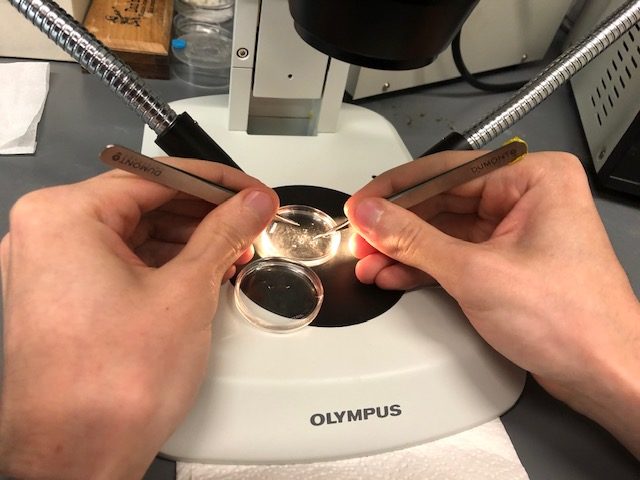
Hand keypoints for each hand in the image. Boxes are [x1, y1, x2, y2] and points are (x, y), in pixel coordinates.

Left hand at [0, 159, 278, 478]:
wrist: (78, 460)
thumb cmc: (109, 388)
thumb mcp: (185, 292)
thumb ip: (223, 233)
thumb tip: (250, 202)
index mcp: (63, 218)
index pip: (155, 177)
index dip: (215, 183)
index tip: (249, 190)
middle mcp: (45, 237)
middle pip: (143, 203)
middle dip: (204, 213)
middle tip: (249, 217)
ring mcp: (51, 270)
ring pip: (134, 233)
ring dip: (188, 239)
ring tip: (233, 246)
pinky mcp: (64, 298)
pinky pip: (120, 262)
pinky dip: (163, 263)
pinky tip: (201, 269)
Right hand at [345, 150, 639, 456]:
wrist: (602, 375)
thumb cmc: (572, 321)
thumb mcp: (475, 272)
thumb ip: (413, 239)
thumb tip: (373, 214)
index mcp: (534, 178)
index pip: (446, 171)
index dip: (395, 190)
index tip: (361, 204)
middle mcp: (527, 198)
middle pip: (441, 201)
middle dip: (397, 225)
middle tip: (361, 238)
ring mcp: (515, 231)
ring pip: (443, 229)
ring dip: (404, 248)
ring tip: (370, 260)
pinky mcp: (506, 262)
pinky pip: (453, 253)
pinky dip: (423, 265)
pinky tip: (394, 272)